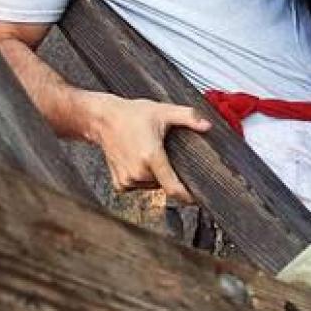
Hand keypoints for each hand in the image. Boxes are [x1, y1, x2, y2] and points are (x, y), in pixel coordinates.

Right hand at [78, 94, 210, 202]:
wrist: (103, 118)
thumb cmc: (132, 114)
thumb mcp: (165, 111)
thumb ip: (188, 117)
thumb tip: (207, 126)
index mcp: (151, 157)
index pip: (174, 188)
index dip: (187, 196)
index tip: (197, 198)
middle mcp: (138, 172)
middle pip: (165, 183)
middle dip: (171, 173)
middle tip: (168, 154)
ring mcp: (127, 179)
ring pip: (153, 185)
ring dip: (157, 175)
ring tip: (150, 153)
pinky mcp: (119, 183)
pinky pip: (140, 186)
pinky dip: (143, 178)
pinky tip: (139, 161)